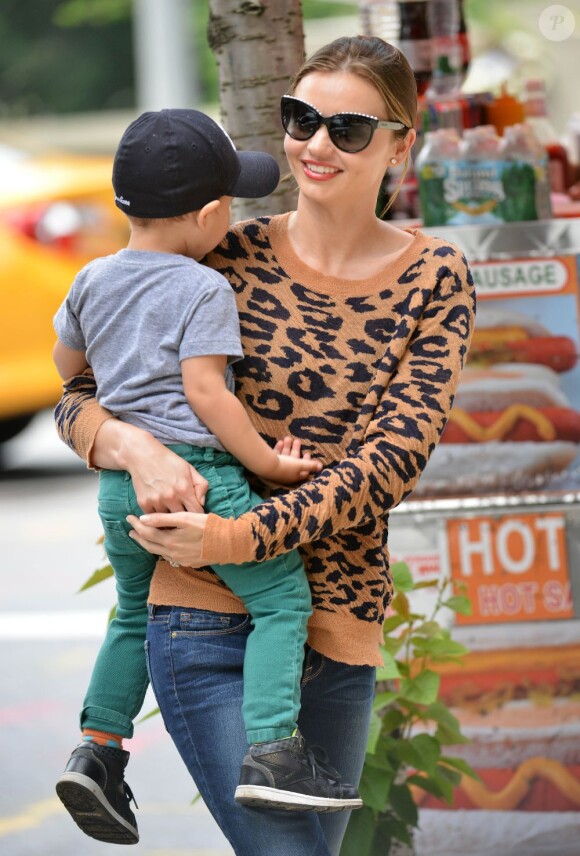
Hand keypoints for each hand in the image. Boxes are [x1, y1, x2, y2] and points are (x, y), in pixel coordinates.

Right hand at [92, 420, 208, 511]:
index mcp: (184, 488)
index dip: (198, 514)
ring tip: (170, 510)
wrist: (142, 455)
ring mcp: (156, 501)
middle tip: (183, 514)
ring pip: (167, 520)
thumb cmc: (169, 462)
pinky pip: (154, 518)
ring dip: (169, 517)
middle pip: (182, 519)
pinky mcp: (143, 503)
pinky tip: (159, 508)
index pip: (196, 512)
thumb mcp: (189, 469)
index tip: (196, 513)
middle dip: (184, 517)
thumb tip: (202, 503)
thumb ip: (201, 485)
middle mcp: (170, 497)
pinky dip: (157, 515)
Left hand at [127, 511, 207, 566]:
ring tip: (142, 537)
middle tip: (130, 529)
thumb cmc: (208, 526)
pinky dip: (160, 549)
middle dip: (138, 536)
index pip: (146, 533)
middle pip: (149, 545)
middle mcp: (172, 552)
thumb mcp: (185, 518)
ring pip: (158, 552)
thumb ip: (162, 518)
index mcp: (170, 540)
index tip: (129, 517)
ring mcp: (180, 559)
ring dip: (148, 543)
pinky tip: (162, 545)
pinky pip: (169, 556)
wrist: (228, 543)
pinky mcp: (188, 562)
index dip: (136, 524)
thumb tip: (142, 519)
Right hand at [271, 436, 321, 483]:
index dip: (307, 462)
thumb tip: (321, 467)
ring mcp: (278, 469)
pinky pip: (276, 455)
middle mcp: (286, 473)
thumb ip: (311, 465)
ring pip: (285, 456)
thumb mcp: (301, 465)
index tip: (307, 453)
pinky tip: (280, 441)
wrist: (266, 466)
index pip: (303, 470)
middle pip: (293, 461)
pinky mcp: (270, 464)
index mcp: (295, 476)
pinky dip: (279, 448)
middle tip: (297, 440)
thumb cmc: (286, 466)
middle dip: (296, 450)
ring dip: (287, 447)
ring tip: (287, 437)